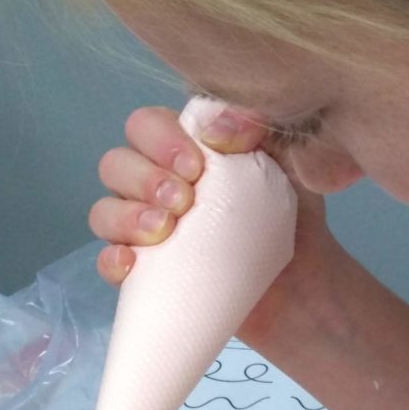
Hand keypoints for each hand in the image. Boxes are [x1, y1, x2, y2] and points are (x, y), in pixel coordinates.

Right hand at [90, 105, 340, 348]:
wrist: (304, 285)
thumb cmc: (294, 216)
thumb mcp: (288, 163)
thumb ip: (258, 128)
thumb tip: (217, 124)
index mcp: (185, 148)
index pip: (146, 126)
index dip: (160, 139)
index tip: (195, 165)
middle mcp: (157, 183)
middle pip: (116, 164)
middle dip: (143, 178)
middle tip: (182, 201)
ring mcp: (146, 229)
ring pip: (104, 210)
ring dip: (124, 217)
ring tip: (162, 231)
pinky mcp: (144, 273)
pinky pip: (106, 263)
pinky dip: (110, 261)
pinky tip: (129, 265)